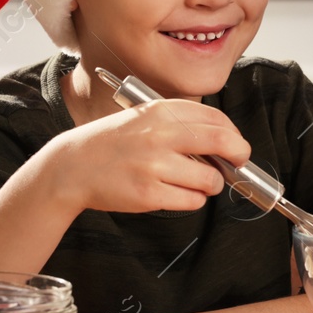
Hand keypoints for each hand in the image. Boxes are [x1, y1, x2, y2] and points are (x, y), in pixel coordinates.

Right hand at [48, 98, 250, 215]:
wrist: (73, 165)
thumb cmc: (114, 143)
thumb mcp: (145, 117)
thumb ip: (181, 124)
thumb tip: (226, 141)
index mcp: (161, 112)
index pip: (217, 118)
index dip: (235, 134)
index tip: (237, 144)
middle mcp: (160, 135)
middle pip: (223, 142)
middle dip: (239, 155)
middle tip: (238, 163)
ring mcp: (154, 165)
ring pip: (211, 179)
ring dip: (212, 184)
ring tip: (198, 182)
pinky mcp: (149, 194)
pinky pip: (192, 201)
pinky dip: (194, 199)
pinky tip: (179, 193)